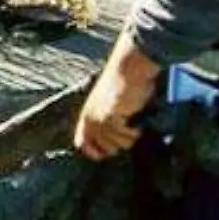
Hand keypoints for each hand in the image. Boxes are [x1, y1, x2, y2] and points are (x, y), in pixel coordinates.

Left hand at [74, 38, 162, 161]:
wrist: (129, 67)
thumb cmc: (125, 83)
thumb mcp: (110, 104)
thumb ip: (107, 121)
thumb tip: (110, 145)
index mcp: (86, 115)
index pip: (82, 144)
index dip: (96, 152)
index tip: (109, 151)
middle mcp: (89, 119)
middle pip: (105, 149)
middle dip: (119, 143)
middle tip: (127, 125)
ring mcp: (98, 119)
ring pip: (118, 144)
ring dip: (130, 135)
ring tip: (132, 116)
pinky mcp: (110, 117)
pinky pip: (127, 136)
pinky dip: (135, 130)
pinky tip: (134, 114)